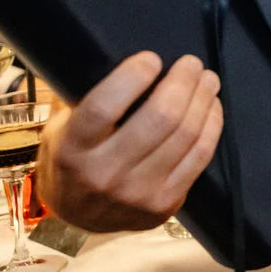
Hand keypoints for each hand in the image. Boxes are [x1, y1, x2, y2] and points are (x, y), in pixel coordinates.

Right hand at [35, 52, 222, 232]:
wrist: (77, 219)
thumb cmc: (70, 161)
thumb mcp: (58, 129)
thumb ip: (78, 97)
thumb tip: (107, 52)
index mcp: (72, 150)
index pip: (104, 107)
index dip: (133, 77)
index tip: (152, 58)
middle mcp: (104, 174)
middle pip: (159, 118)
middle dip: (182, 83)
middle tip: (192, 63)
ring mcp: (137, 193)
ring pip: (185, 136)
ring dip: (203, 100)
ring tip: (208, 79)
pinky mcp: (165, 204)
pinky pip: (200, 157)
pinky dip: (211, 126)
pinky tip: (212, 107)